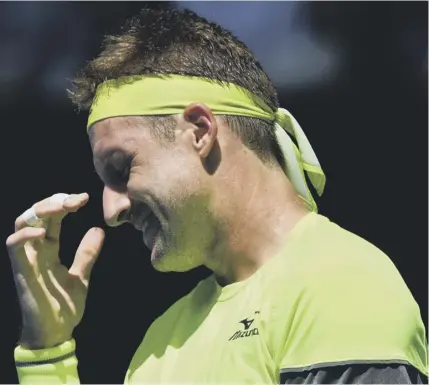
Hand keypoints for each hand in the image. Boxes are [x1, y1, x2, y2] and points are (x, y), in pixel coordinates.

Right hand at [6, 193, 104, 348]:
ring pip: (21, 224)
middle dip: (53, 201)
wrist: (57, 334)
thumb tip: (98, 229)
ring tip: (63, 207)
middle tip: (76, 199)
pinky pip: (14, 248)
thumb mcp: (81, 275)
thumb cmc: (64, 306)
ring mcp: (27, 260)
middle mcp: (35, 250)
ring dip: (40, 211)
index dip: (64, 204)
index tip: (85, 198)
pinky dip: (25, 236)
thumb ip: (86, 254)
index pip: (51, 218)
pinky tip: (44, 231)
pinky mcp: (22, 273)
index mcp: (48, 249)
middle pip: (35, 215)